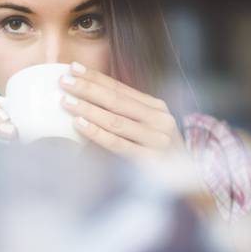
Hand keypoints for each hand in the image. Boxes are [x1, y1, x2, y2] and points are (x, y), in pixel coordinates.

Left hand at [60, 62, 184, 160]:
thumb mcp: (143, 127)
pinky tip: (79, 124)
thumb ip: (120, 114)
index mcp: (156, 107)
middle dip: (87, 88)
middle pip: (116, 100)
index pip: (120, 88)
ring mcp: (158, 140)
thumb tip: (82, 98)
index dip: (95, 77)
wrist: (186, 184)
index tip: (73, 68)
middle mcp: (160, 120)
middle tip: (64, 81)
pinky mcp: (151, 160)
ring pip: (115, 120)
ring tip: (66, 101)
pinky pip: (118, 144)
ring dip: (88, 108)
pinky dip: (96, 132)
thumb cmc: (153, 153)